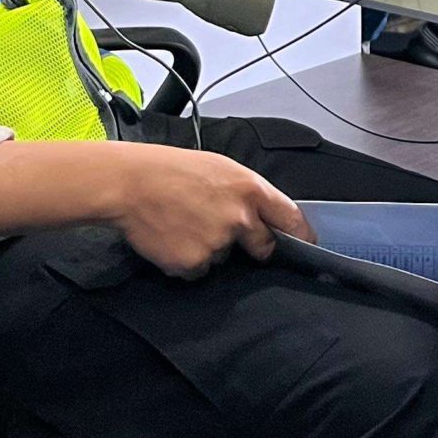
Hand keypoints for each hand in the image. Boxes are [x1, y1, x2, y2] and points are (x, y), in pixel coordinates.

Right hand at [112, 145, 315, 278]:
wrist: (129, 183)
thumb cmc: (172, 170)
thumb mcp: (220, 168)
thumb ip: (245, 193)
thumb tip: (262, 213)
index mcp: (250, 189)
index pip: (290, 217)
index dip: (301, 234)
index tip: (308, 244)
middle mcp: (240, 219)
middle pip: (264, 245)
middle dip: (254, 245)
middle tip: (225, 230)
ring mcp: (217, 244)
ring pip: (224, 257)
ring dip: (210, 248)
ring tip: (185, 222)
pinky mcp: (193, 263)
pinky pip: (198, 270)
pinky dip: (187, 260)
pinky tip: (173, 238)